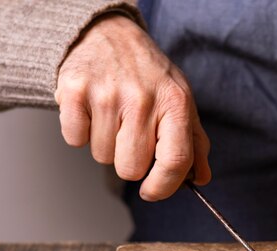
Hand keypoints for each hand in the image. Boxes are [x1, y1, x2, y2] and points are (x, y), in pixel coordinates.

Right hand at [55, 14, 210, 200]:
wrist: (107, 34)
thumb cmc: (148, 75)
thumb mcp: (181, 101)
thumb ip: (195, 143)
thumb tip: (201, 178)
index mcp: (175, 103)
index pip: (176, 161)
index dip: (164, 186)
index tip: (152, 191)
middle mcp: (143, 99)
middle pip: (131, 168)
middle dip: (129, 161)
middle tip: (130, 136)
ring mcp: (107, 94)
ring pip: (102, 157)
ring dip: (106, 145)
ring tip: (113, 116)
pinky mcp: (75, 91)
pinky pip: (75, 140)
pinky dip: (81, 132)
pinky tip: (92, 111)